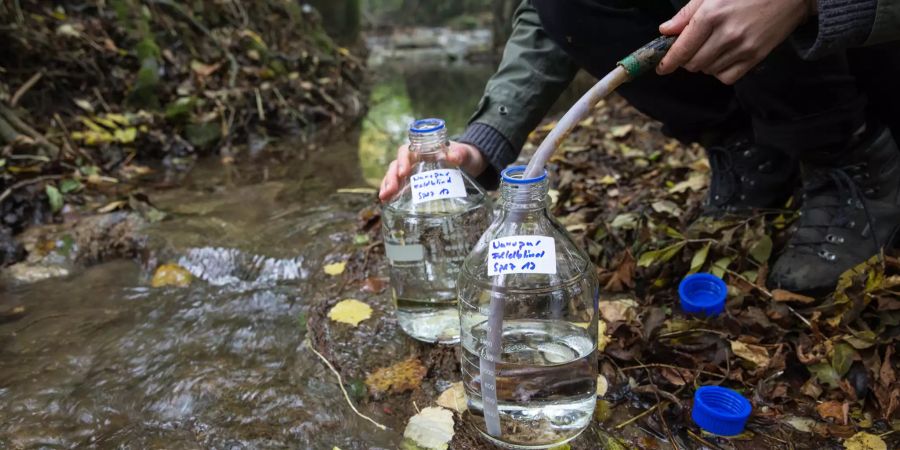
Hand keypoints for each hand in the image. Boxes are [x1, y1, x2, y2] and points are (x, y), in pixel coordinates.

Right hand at [378, 141, 487, 201]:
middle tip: (389, 191)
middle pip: (396, 166)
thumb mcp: (465, 154)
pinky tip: (388, 204)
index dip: (402, 161)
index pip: (406, 152)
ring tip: (384, 199)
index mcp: (423, 150)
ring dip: (387, 187)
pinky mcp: (415, 185)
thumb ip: (461, 153)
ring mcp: (413, 173)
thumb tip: (453, 157)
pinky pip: (399, 188)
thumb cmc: (465, 156)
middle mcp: (414, 160)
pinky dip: (392, 195)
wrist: (469, 165)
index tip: (404, 172)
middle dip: (390, 178)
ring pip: (394, 177)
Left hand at [656, 0, 813, 83]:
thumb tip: (665, 31)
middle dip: (687, 60)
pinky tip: (723, 58)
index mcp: (712, 14)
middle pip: (693, 64)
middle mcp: (726, 34)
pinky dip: (720, 72)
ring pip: (708, 71)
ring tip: (712, 47)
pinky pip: (727, 78)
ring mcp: (743, 48)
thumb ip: (687, 13)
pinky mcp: (756, 57)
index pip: (682, 48)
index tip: (662, 68)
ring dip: (704, 64)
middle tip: (692, 48)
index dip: (668, 61)